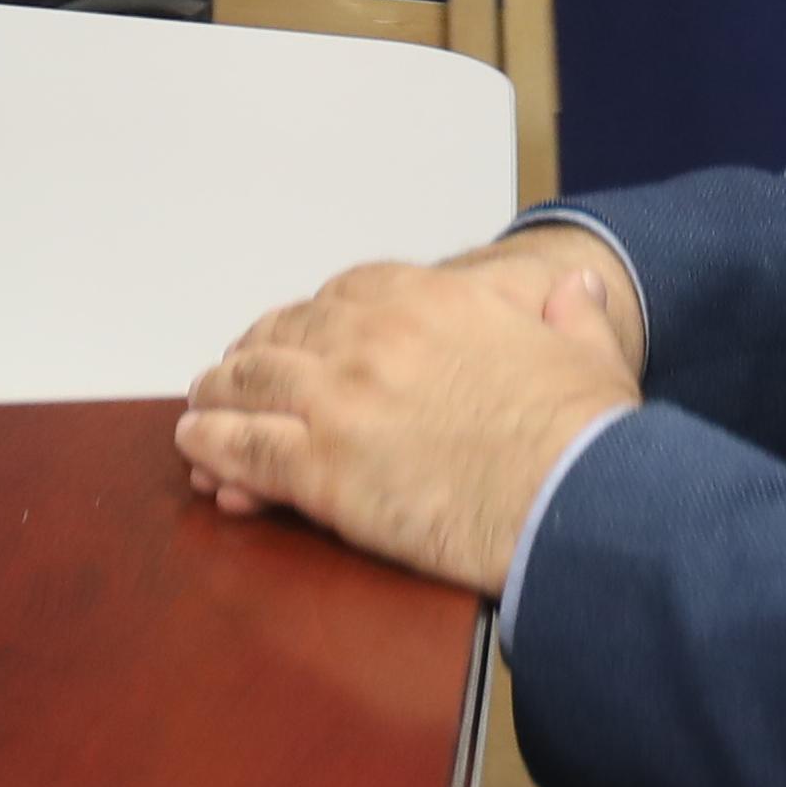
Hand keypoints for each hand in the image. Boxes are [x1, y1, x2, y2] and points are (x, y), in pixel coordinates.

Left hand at [172, 250, 637, 594]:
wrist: (570, 494)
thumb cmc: (583, 435)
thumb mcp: (588, 350)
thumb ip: (571, 316)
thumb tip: (579, 292)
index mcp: (430, 302)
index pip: (346, 294)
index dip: (311, 318)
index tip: (298, 334)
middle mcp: (371, 339)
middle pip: (286, 337)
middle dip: (256, 355)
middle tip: (235, 375)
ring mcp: (339, 401)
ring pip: (251, 387)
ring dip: (219, 397)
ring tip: (201, 411)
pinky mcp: (321, 469)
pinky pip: (245, 450)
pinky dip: (212, 447)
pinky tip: (197, 451)